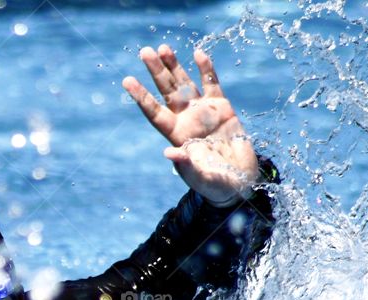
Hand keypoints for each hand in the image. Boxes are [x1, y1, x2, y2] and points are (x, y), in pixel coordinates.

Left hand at [122, 45, 259, 206]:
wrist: (240, 180)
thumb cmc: (215, 184)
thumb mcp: (200, 177)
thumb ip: (186, 165)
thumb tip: (169, 152)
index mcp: (176, 135)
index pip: (154, 112)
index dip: (141, 96)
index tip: (127, 80)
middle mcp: (186, 120)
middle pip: (167, 91)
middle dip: (156, 71)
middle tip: (144, 51)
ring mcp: (203, 112)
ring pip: (185, 83)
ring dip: (174, 66)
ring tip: (163, 48)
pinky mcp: (222, 108)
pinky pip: (212, 84)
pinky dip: (206, 69)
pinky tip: (198, 53)